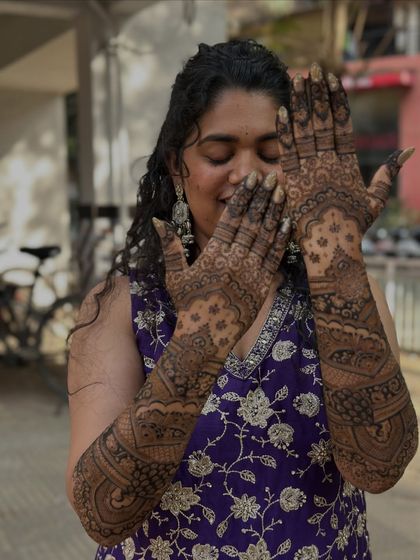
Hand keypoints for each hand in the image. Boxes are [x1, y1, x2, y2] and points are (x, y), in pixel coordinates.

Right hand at [153, 171, 290, 362]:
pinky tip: (288, 222)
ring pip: (266, 237)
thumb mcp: (175, 276)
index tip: (250, 179)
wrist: (206, 338)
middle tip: (269, 178)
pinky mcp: (262, 286)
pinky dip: (282, 238)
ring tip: (281, 192)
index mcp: (213, 255)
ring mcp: (250, 274)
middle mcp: (234, 261)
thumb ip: (171, 247)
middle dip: (261, 198)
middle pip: (251, 223)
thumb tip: (158, 221)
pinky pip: (274, 257)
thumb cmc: (188, 306)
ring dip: (275, 212)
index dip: (243, 197)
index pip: (231, 219)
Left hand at [276, 62, 413, 269]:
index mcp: (348, 164)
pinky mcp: (294, 181)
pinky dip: (284, 132)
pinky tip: (281, 112)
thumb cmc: (355, 227)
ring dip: (300, 105)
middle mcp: (329, 163)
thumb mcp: (375, 199)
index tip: (332, 80)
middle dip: (317, 94)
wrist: (333, 247)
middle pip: (322, 121)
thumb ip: (388, 174)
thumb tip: (408, 151)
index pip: (342, 124)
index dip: (336, 101)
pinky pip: (288, 152)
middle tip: (312, 70)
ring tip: (297, 81)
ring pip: (304, 132)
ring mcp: (310, 171)